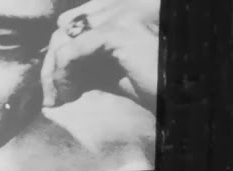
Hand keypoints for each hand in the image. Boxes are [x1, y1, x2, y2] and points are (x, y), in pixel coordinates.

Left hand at [42, 0, 158, 111]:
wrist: (180, 98)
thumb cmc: (151, 84)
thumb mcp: (111, 66)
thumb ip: (86, 55)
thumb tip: (52, 62)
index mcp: (121, 5)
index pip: (74, 19)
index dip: (59, 51)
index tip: (55, 85)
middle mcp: (124, 2)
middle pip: (66, 25)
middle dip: (53, 62)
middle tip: (52, 96)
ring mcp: (125, 12)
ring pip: (66, 37)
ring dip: (55, 72)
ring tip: (60, 98)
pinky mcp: (121, 30)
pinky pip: (74, 50)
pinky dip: (64, 75)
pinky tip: (69, 94)